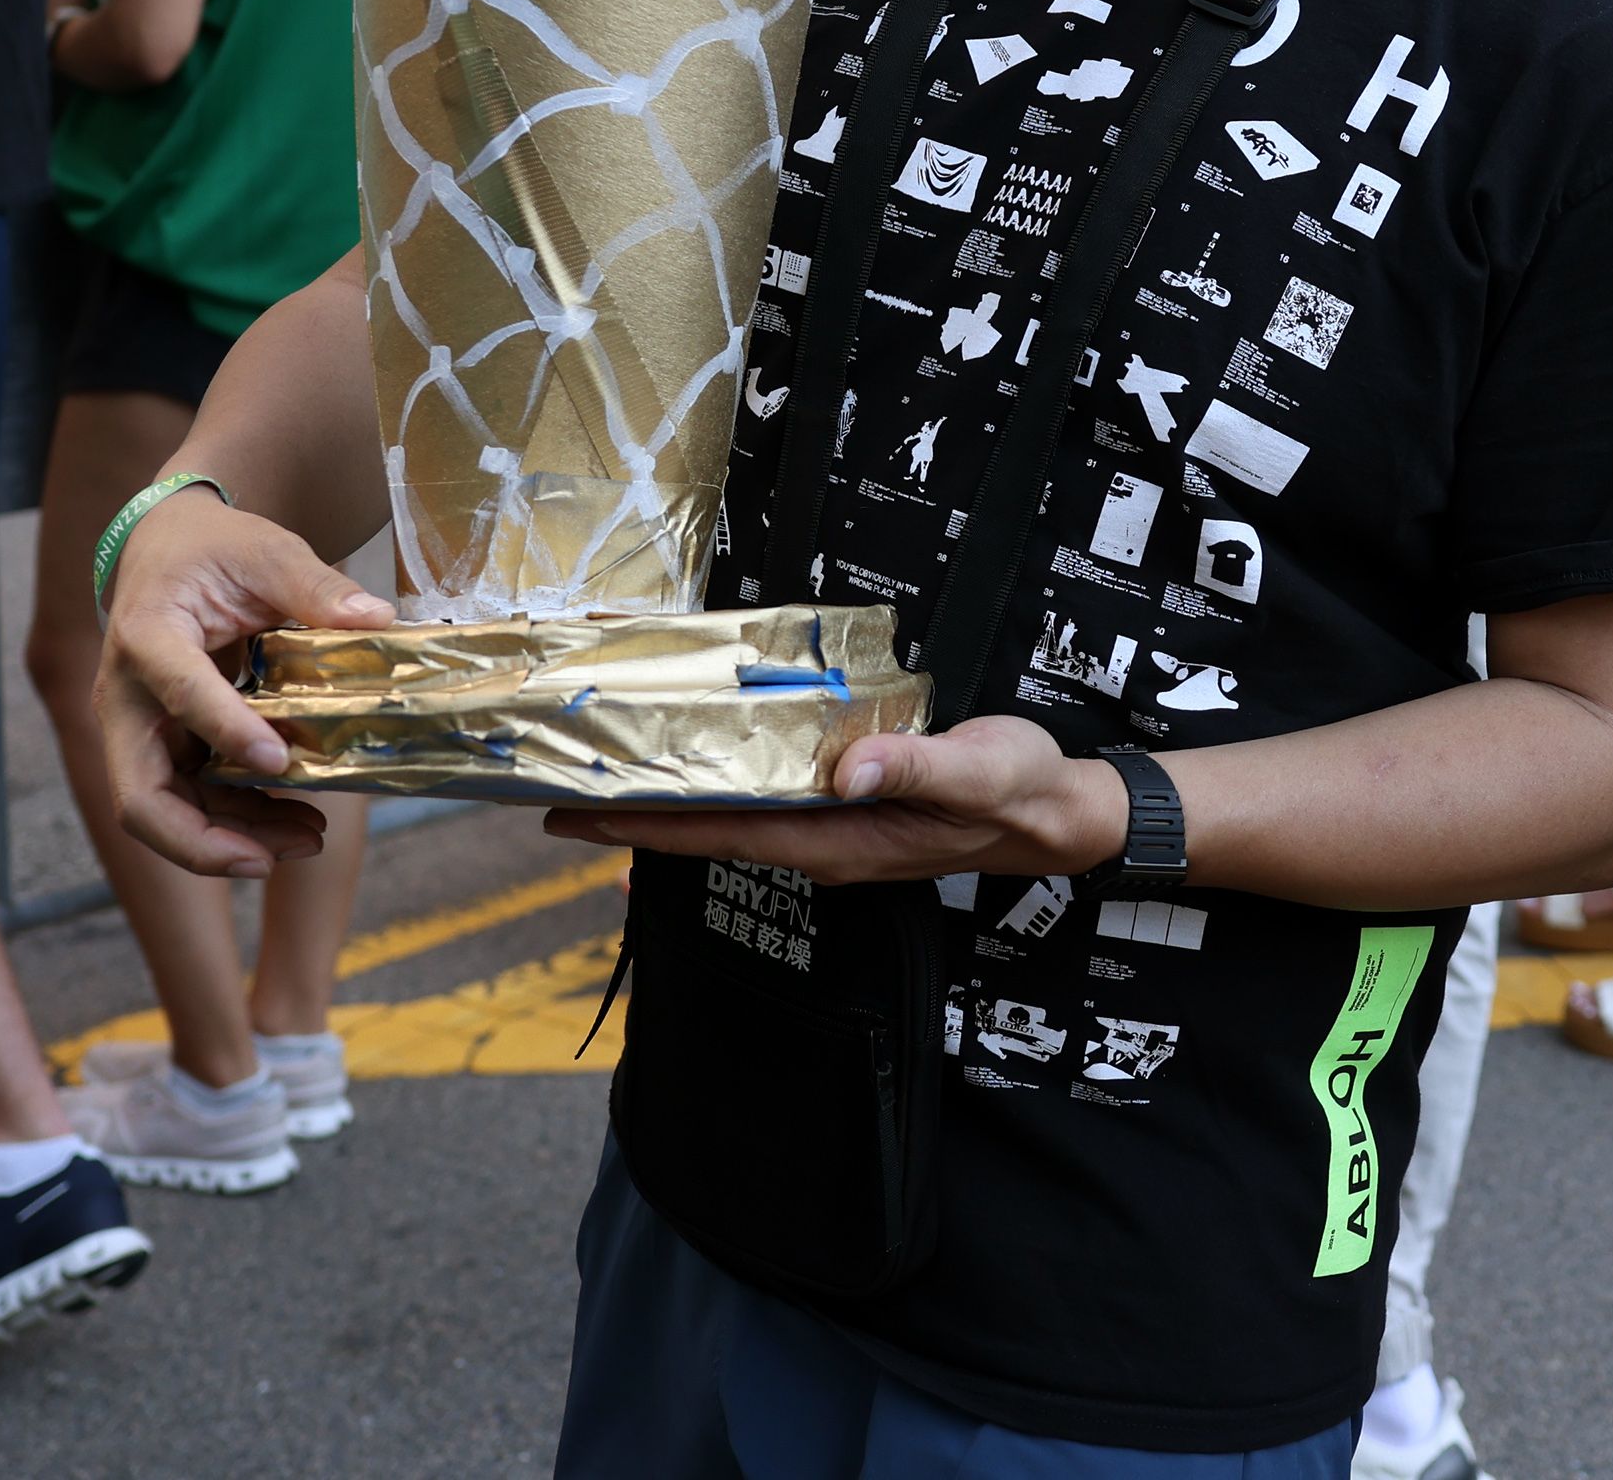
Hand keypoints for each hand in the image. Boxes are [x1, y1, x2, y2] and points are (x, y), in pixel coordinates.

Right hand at [94, 491, 393, 878]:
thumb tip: (375, 619)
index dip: (226, 729)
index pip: (179, 691)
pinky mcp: (165, 746)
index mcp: (147, 635)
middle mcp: (126, 697)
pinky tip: (296, 822)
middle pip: (141, 796)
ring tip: (311, 840)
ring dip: (232, 839)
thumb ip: (314, 584)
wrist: (169, 547)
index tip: (279, 758)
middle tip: (274, 858)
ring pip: (166, 812)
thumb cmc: (214, 547)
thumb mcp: (267, 549)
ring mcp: (140, 730)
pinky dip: (239, 819)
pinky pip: (192, 798)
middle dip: (204, 840)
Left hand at [544, 716, 1130, 884]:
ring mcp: (832, 834)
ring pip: (730, 821)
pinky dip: (715, 789)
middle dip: (632, 817)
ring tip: (600, 783)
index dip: (642, 826)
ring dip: (667, 804)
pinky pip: (763, 805)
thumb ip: (916, 768)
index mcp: (837, 841)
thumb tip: (850, 768)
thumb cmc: (1019, 791)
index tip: (571, 817)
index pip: (720, 834)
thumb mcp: (978, 771)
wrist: (1058, 816)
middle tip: (553, 793)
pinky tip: (693, 771)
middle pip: (708, 833)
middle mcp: (822, 845)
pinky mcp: (847, 813)